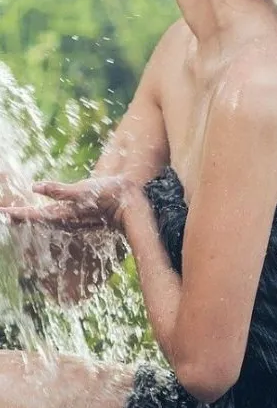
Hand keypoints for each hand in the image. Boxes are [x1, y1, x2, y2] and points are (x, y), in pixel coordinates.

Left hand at [0, 175, 135, 231]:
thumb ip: (59, 190)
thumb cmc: (108, 196)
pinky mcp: (79, 216)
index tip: (0, 212)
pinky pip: (54, 217)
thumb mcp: (83, 191)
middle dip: (17, 216)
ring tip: (14, 212)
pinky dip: (42, 214)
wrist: (131, 204)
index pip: (31, 215)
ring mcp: (71, 220)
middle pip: (34, 220)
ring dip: (28, 215)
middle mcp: (64, 220)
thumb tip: (35, 186)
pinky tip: (42, 210)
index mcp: (62, 215)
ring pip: (43, 219)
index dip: (14, 213)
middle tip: (2, 212)